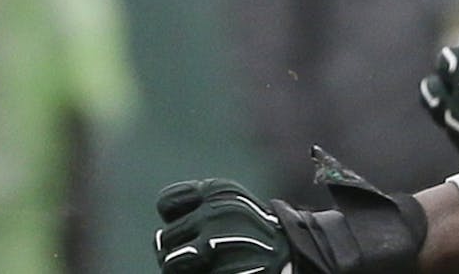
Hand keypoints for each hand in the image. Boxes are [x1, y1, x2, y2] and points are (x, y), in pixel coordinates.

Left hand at [154, 179, 293, 273]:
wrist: (300, 256)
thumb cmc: (256, 232)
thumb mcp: (229, 204)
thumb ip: (194, 210)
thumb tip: (158, 242)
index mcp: (219, 192)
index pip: (167, 204)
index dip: (175, 219)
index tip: (194, 227)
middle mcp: (218, 214)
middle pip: (165, 239)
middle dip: (178, 250)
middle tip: (205, 254)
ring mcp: (220, 246)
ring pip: (170, 264)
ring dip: (184, 269)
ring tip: (205, 266)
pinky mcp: (227, 272)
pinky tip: (220, 272)